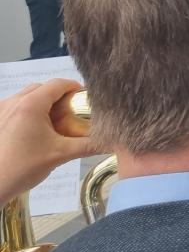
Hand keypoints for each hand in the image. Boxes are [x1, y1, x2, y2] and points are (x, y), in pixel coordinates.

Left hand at [0, 79, 102, 204]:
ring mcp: (1, 110)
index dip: (75, 88)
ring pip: (26, 97)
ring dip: (41, 104)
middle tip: (70, 113)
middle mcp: (13, 102)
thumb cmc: (22, 167)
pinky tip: (32, 133)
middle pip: (41, 88)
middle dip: (58, 97)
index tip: (85, 100)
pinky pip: (14, 107)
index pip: (58, 84)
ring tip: (51, 124)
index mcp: (31, 104)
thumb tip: (114, 143)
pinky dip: (27, 112)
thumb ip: (88, 146)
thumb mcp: (60, 155)